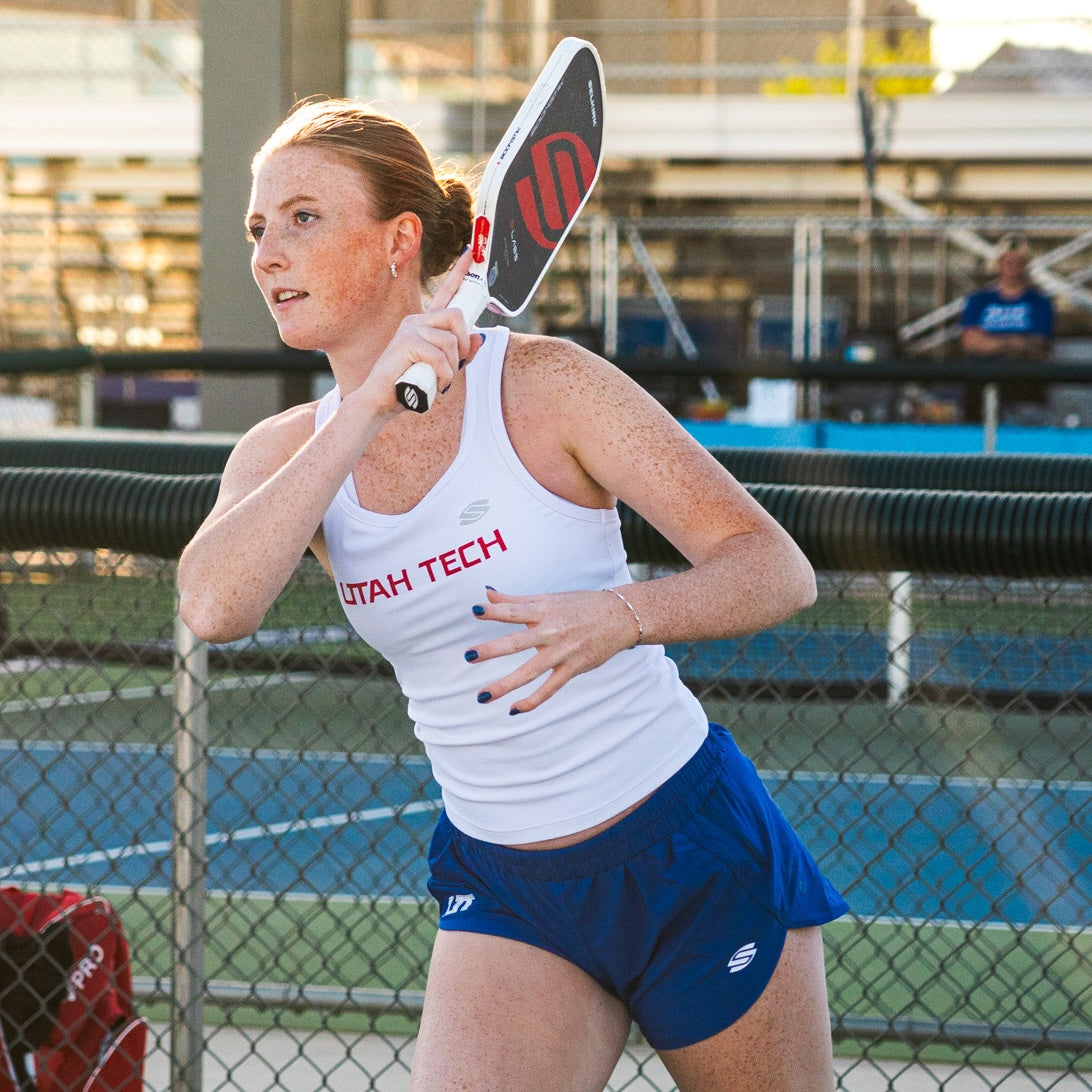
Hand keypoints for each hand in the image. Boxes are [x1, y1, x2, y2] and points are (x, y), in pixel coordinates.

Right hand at [356, 249, 483, 413]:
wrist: (381, 400)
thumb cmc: (410, 385)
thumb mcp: (442, 369)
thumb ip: (461, 354)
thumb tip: (480, 336)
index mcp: (425, 325)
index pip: (446, 293)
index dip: (460, 273)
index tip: (472, 253)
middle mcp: (417, 321)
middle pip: (456, 316)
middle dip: (463, 343)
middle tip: (456, 362)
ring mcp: (410, 329)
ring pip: (450, 340)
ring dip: (452, 367)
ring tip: (440, 379)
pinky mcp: (406, 342)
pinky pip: (440, 356)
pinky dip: (444, 375)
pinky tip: (436, 384)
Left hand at [465, 586, 641, 713]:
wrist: (619, 616)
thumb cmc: (579, 605)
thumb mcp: (549, 598)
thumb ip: (515, 600)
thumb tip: (486, 594)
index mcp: (544, 610)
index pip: (514, 610)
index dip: (495, 610)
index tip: (475, 609)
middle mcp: (552, 631)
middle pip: (518, 641)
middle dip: (492, 649)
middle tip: (469, 656)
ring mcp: (562, 652)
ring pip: (530, 671)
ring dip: (505, 684)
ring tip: (482, 696)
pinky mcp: (573, 668)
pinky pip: (550, 688)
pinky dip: (533, 700)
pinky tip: (513, 709)